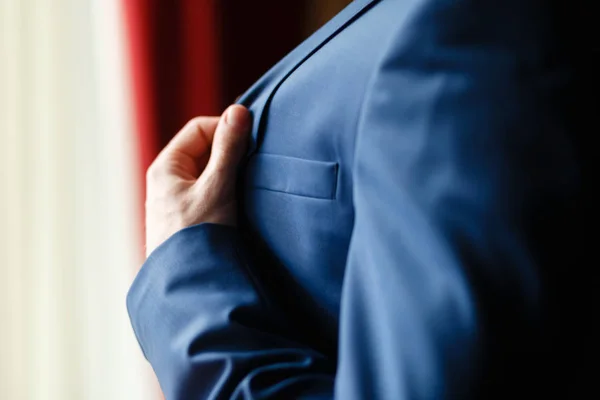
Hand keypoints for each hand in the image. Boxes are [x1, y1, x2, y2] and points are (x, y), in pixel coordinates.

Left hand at [145, 105, 250, 256]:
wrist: (189, 285)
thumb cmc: (198, 235)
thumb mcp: (217, 186)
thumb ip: (228, 148)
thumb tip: (238, 111)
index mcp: (165, 167)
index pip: (199, 130)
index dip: (226, 128)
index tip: (252, 139)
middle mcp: (166, 182)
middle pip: (203, 151)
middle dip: (229, 152)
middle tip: (253, 162)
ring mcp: (175, 203)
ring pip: (207, 174)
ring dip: (228, 173)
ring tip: (247, 184)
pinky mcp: (186, 221)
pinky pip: (208, 194)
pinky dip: (225, 191)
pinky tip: (238, 203)